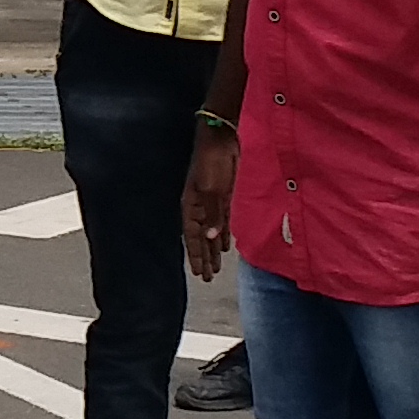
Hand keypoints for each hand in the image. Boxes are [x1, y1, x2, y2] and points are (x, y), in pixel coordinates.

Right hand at [181, 129, 235, 281]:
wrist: (220, 139)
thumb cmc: (211, 161)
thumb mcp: (211, 188)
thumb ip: (212, 213)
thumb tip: (210, 237)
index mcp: (191, 206)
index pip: (192, 237)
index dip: (196, 255)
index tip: (199, 274)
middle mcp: (199, 208)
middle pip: (201, 238)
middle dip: (204, 257)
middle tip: (208, 279)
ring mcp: (211, 203)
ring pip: (212, 232)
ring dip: (214, 249)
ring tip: (216, 268)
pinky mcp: (224, 197)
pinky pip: (222, 221)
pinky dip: (224, 234)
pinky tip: (226, 246)